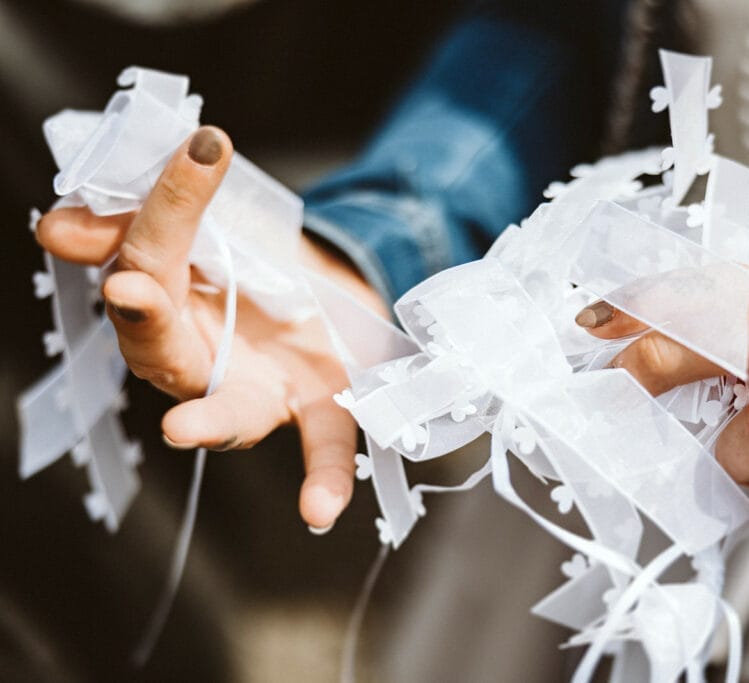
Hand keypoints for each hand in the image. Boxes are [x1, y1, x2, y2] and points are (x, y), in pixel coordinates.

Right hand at [35, 127, 386, 530]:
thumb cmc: (259, 263)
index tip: (199, 150)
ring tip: (184, 428)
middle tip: (131, 286)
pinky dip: (319, 480)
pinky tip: (318, 514)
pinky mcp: (319, 408)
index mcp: (169, 303)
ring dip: (209, 420)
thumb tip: (58, 225)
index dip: (164, 211)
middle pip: (164, 346)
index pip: (152, 257)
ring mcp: (259, 391)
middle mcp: (202, 360)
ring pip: (228, 413)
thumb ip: (145, 222)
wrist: (335, 293)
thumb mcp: (218, 224)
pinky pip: (321, 449)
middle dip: (147, 316)